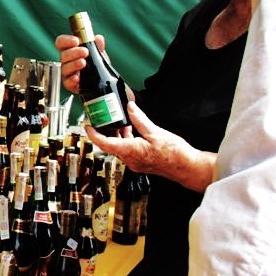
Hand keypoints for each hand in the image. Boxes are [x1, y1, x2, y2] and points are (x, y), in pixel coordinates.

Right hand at [54, 33, 106, 93]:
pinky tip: (78, 77)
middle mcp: (66, 61)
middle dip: (74, 52)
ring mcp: (67, 73)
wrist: (99, 82)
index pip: (61, 42)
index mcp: (70, 50)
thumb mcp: (99, 55)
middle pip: (63, 55)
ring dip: (74, 64)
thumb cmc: (95, 66)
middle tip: (85, 52)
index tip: (76, 41)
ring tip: (83, 63)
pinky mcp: (69, 84)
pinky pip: (67, 82)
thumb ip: (98, 47)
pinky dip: (72, 79)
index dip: (66, 41)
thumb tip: (98, 38)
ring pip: (65, 68)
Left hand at [84, 101, 214, 192]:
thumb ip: (139, 119)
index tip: (87, 126)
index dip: (93, 134)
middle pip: (111, 145)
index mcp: (131, 151)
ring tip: (121, 122)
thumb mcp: (155, 131)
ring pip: (120, 147)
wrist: (188, 167)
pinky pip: (128, 150)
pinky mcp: (141, 162)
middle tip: (103, 119)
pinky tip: (133, 131)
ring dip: (118, 135)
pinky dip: (127, 140)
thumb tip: (130, 108)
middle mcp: (130, 159)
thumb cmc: (175, 154)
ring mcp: (135, 162)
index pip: (105, 143)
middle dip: (106, 131)